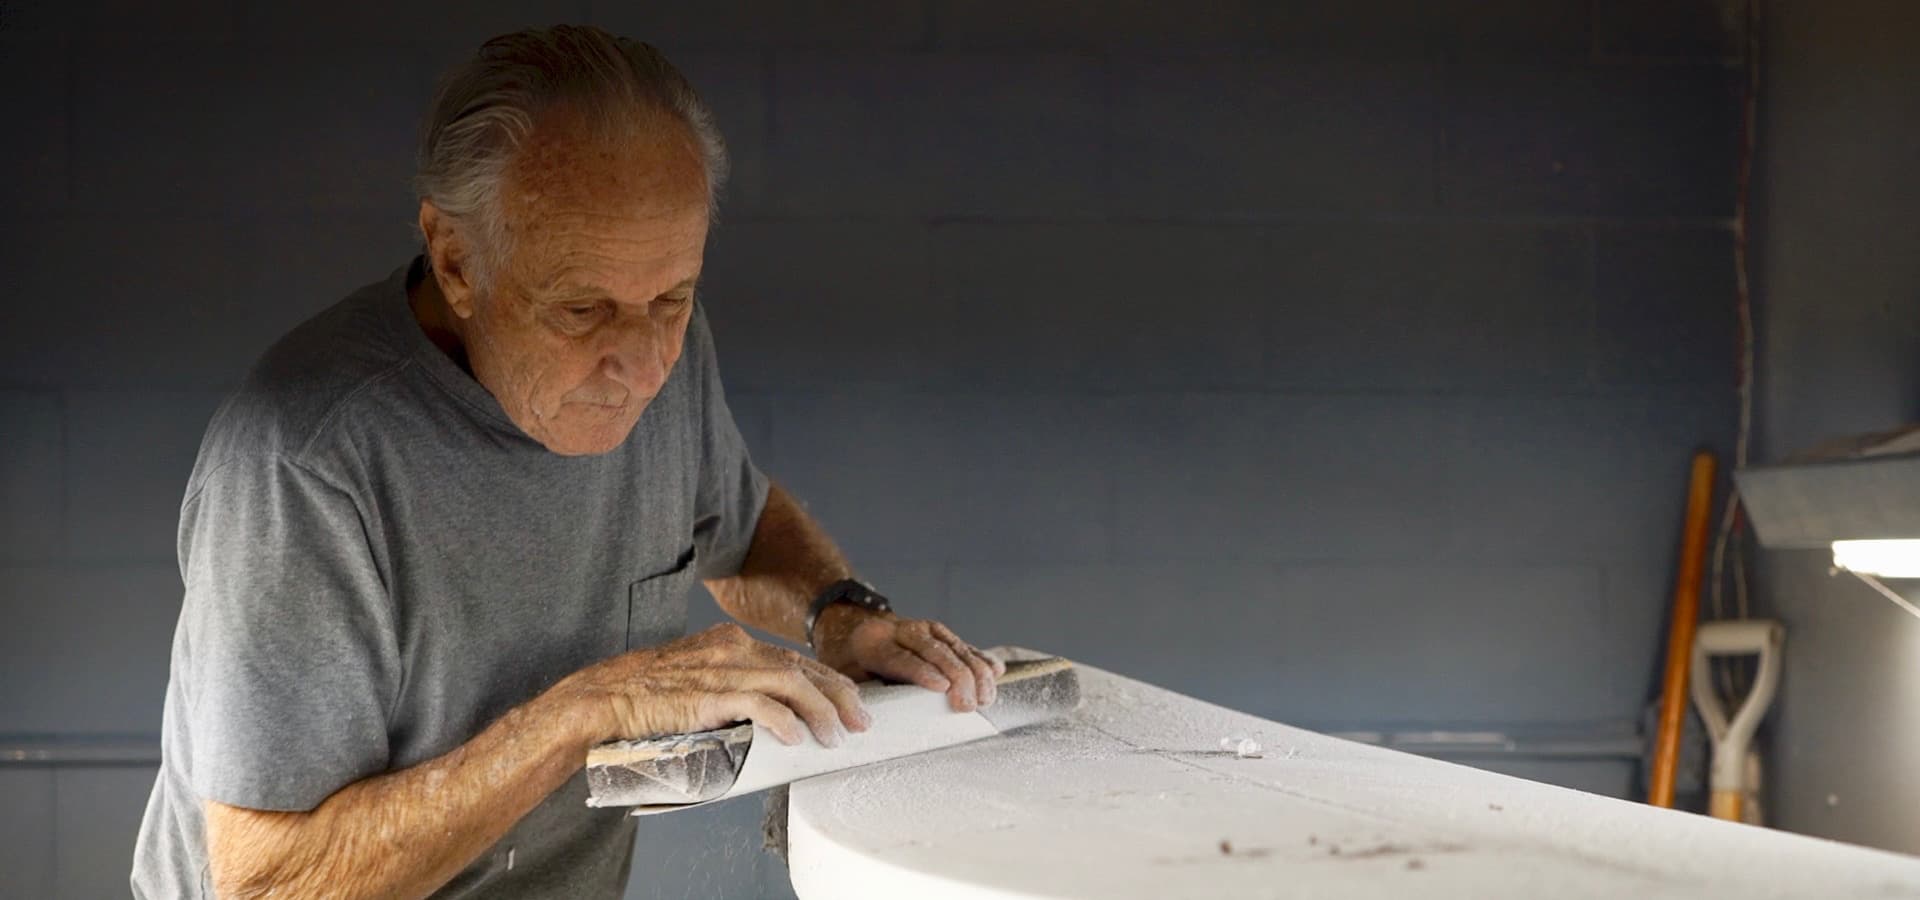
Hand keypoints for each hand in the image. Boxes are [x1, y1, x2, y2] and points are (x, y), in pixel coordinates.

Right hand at [554, 623, 869, 747]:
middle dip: (839, 695)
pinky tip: (797, 738)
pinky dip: (784, 720)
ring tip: (836, 736)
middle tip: (862, 721)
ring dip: (821, 710)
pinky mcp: (709, 694)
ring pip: (791, 682)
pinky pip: (758, 704)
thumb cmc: (649, 697)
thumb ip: (732, 688)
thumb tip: (768, 715)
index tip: (851, 702)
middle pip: (803, 668)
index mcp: (732, 644)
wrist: (604, 697)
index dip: (828, 681)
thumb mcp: (698, 680)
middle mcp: (734, 650)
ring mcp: (722, 669)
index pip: (795, 659)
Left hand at [814, 610, 1006, 711]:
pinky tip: (996, 671)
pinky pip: (964, 645)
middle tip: (968, 705)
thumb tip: (869, 725)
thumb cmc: (847, 659)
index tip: (943, 688)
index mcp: (873, 643)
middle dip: (957, 677)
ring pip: (954, 646)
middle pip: (935, 651)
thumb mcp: (841, 675)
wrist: (851, 624)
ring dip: (975, 671)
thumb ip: (856, 694)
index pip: (901, 658)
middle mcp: (902, 630)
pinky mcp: (941, 633)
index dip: (923, 672)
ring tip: (986, 698)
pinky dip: (981, 658)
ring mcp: (925, 628)